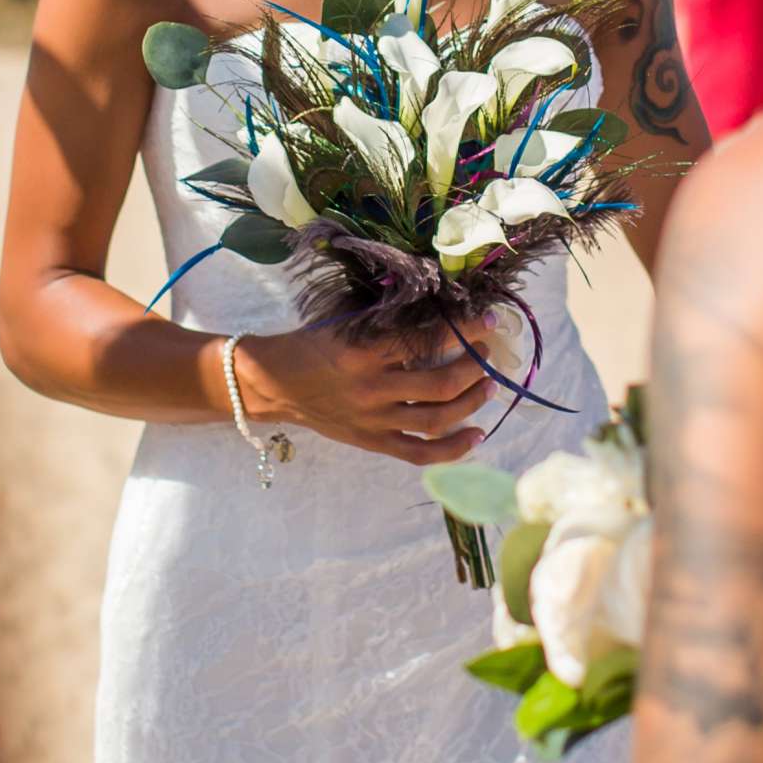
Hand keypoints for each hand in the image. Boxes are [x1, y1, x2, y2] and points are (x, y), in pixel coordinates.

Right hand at [235, 326, 496, 465]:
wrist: (273, 383)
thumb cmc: (313, 343)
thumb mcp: (347, 322)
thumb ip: (390, 320)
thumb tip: (442, 309)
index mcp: (365, 351)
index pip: (427, 339)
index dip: (464, 330)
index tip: (488, 321)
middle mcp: (372, 388)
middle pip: (440, 384)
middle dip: (475, 368)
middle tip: (488, 353)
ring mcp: (373, 420)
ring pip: (436, 419)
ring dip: (472, 402)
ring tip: (489, 385)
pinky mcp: (372, 441)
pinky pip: (418, 453)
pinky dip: (452, 449)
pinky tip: (477, 435)